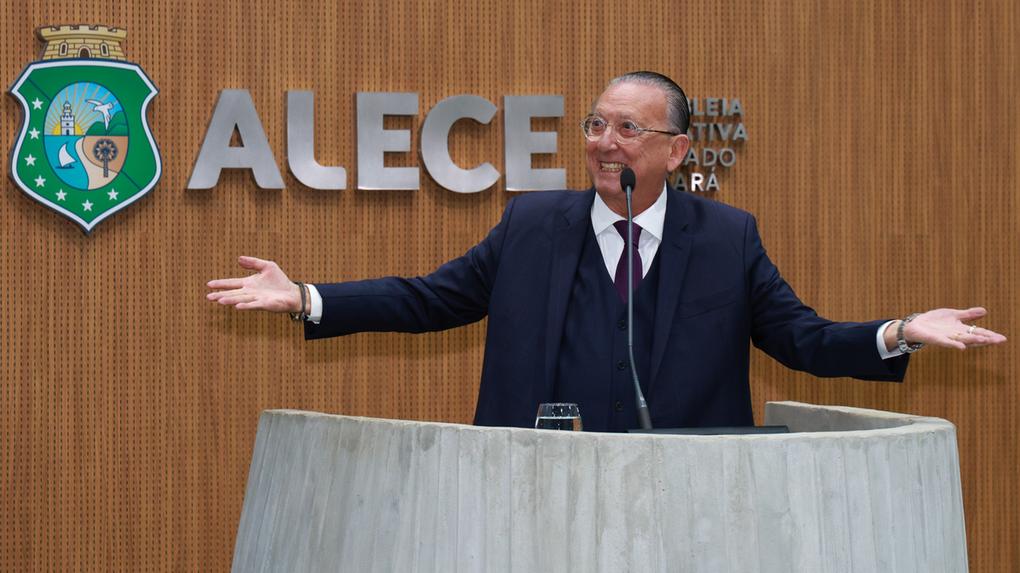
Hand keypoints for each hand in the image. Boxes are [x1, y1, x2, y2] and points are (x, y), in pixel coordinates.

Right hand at [206, 256, 303, 312]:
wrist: (292, 293)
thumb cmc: (280, 281)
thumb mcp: (267, 266)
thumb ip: (253, 263)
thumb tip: (239, 259)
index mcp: (248, 284)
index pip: (232, 283)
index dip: (221, 284)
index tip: (209, 284)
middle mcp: (250, 293)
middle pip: (232, 294)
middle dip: (221, 295)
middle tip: (208, 297)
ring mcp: (256, 299)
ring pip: (240, 300)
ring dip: (230, 300)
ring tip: (219, 301)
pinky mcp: (265, 304)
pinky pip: (253, 305)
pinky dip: (245, 306)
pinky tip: (237, 307)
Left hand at [888, 307, 1006, 350]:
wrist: (916, 325)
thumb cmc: (935, 321)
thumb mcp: (953, 315)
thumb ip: (968, 315)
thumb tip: (985, 311)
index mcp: (961, 329)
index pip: (978, 332)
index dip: (990, 335)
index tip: (1002, 338)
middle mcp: (956, 335)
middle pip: (974, 338)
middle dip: (987, 339)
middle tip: (1000, 340)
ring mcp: (947, 338)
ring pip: (963, 340)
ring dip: (974, 341)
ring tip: (985, 341)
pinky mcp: (936, 339)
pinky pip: (946, 343)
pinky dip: (954, 345)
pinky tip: (962, 347)